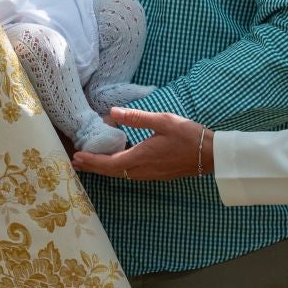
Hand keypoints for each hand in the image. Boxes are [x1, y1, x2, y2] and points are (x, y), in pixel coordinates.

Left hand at [71, 107, 210, 180]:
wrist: (210, 155)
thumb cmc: (188, 136)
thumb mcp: (162, 121)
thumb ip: (137, 118)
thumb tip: (112, 113)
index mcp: (141, 157)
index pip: (109, 163)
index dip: (92, 161)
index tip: (77, 157)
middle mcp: (143, 170)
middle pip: (111, 172)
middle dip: (93, 166)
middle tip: (76, 161)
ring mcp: (150, 174)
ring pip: (120, 174)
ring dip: (104, 168)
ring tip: (90, 161)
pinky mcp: (155, 174)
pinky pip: (130, 173)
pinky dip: (117, 168)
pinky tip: (115, 160)